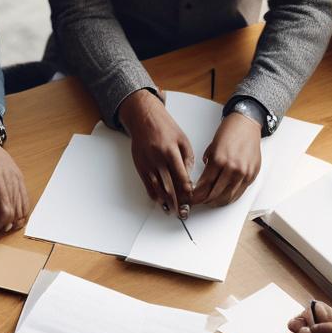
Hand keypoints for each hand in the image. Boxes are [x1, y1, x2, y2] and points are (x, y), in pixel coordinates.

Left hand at [0, 136, 28, 233]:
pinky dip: (20, 213)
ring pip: (22, 208)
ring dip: (13, 220)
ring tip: (1, 226)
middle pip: (14, 212)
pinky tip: (11, 219)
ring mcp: (17, 179)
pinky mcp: (20, 179)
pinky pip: (25, 201)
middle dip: (5, 225)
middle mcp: (9, 179)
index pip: (3, 210)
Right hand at [119, 89, 193, 218]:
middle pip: (169, 186)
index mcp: (171, 151)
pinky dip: (154, 195)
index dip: (186, 192)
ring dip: (165, 202)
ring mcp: (148, 163)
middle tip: (182, 213)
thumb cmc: (165, 128)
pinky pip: (147, 185)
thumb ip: (187, 159)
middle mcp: (158, 159)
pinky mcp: (140, 166)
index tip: (191, 201)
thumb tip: (188, 179)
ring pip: (157, 188)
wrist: (144, 119)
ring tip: (171, 212)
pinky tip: (160, 202)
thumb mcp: (183, 140)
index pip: (181, 177)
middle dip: (177, 202)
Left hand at [193, 112, 261, 205]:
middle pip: (215, 193)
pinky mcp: (251, 175)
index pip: (205, 185)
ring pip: (227, 196)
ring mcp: (243, 173)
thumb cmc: (229, 132)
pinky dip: (230, 198)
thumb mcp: (212, 147)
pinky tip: (223, 199)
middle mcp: (232, 168)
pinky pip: (239, 193)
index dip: (196, 195)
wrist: (246, 124)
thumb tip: (203, 181)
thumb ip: (208, 165)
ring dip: (216, 202)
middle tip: (198, 202)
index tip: (191, 198)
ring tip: (209, 202)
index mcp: (219, 160)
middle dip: (204, 200)